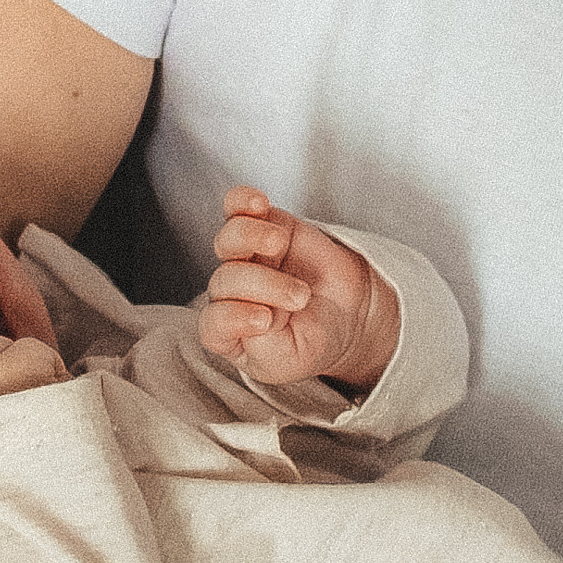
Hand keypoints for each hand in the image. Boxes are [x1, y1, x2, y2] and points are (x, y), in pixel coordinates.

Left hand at [202, 188, 399, 392]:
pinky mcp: (264, 226)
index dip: (233, 318)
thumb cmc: (314, 341)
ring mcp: (246, 258)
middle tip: (301, 297)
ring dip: (250, 238)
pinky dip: (241, 201)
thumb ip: (263, 347)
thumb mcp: (290, 361)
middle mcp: (231, 294)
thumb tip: (249, 313)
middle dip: (263, 286)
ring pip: (227, 240)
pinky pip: (237, 207)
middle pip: (224, 281)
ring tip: (278, 244)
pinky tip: (258, 204)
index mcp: (230, 333)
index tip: (266, 320)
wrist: (349, 314)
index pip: (213, 324)